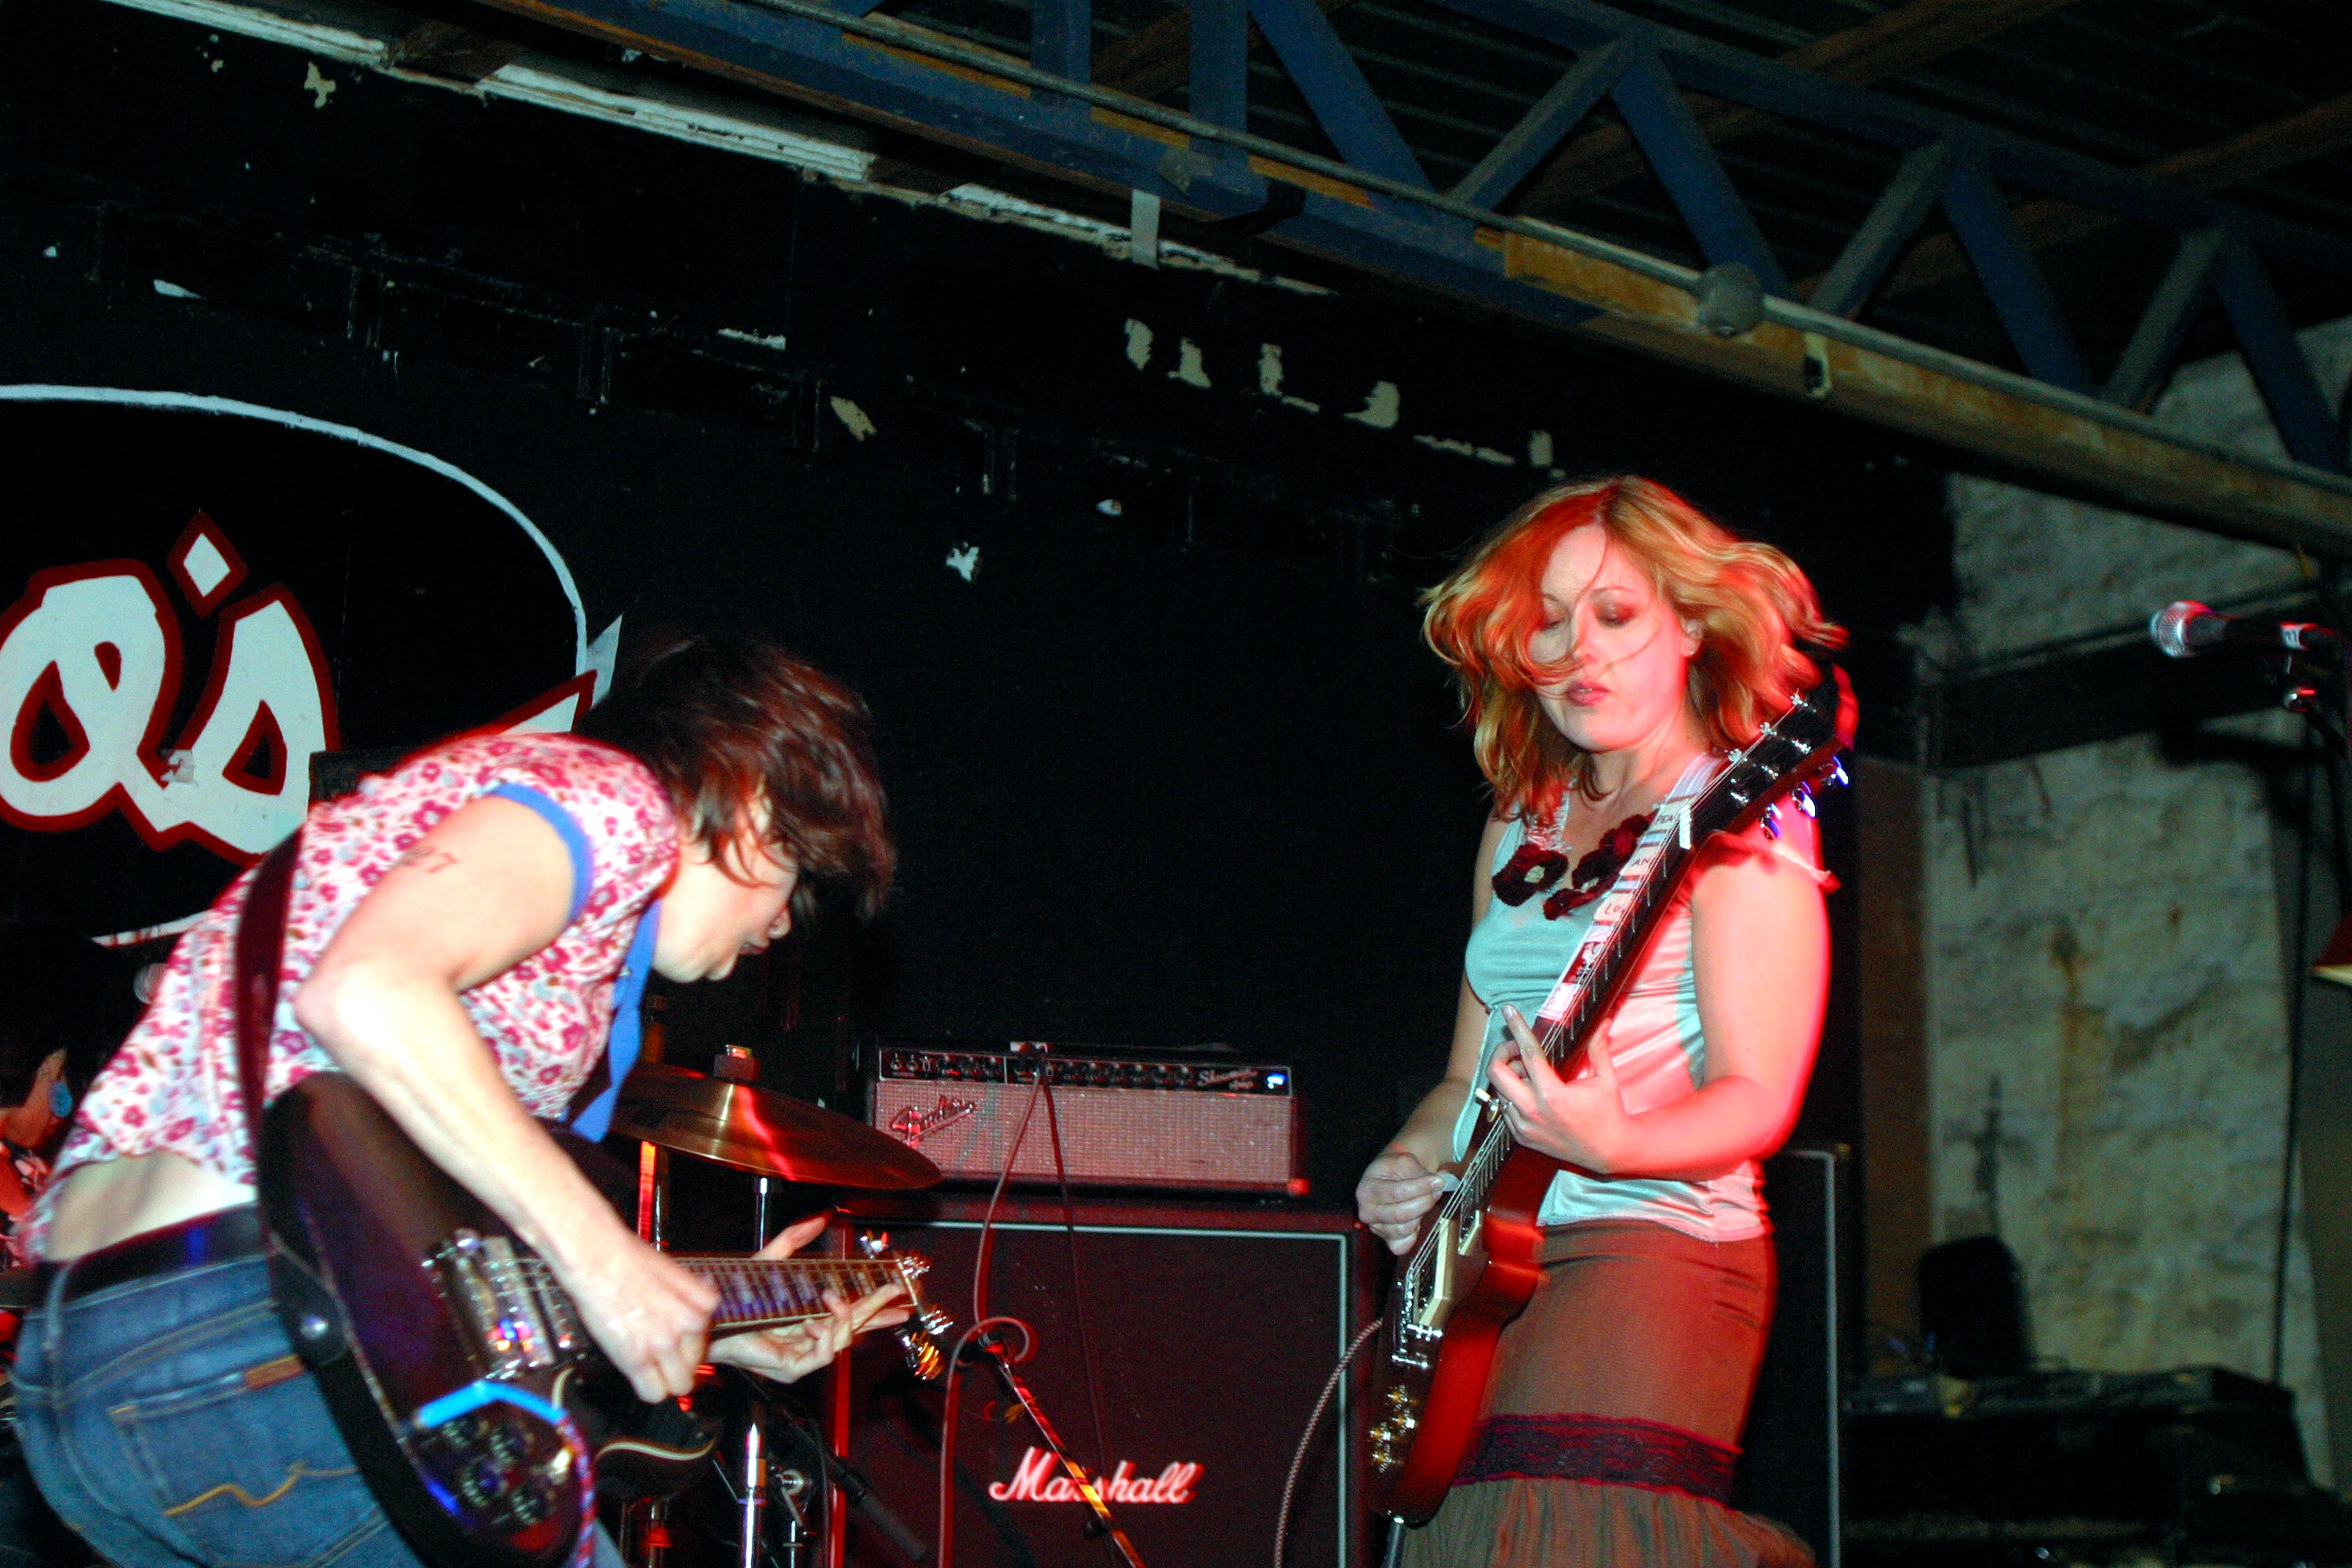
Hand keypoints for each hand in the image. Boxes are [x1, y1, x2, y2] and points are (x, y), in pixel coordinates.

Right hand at [559, 1222, 719, 1402]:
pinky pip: (654, 1393)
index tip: (676, 1343)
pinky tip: (637, 1375)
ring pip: (679, 1385)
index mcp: (702, 1303)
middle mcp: (689, 1325)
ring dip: (665, 1380)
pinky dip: (646, 1389)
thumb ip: (687, 1296)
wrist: (597, 1257)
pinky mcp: (637, 1357)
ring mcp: (665, 1342)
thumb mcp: (672, 1272)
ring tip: (649, 1369)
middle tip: (661, 1359)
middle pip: (696, 1366)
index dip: (688, 1343)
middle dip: (679, 1365)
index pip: (707, 1340)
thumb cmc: (627, 1258)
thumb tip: (690, 1307)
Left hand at [706, 1215, 911, 1383]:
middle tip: (898, 1299)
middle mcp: (807, 1336)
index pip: (850, 1314)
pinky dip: (825, 1335)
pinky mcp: (792, 1367)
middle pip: (855, 1329)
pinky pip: (823, 1354)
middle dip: (878, 1314)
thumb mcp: (772, 1259)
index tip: (898, 1294)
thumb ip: (795, 1238)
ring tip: (836, 1300)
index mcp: (807, 1314)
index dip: (876, 1306)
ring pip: (843, 1341)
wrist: (713, 1317)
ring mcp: (802, 1354)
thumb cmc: (737, 1294)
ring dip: (846, 1318)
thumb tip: (821, 1218)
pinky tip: (817, 1322)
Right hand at [1356, 1147, 1447, 1255]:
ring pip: (1404, 1229)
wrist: (1391, 1177)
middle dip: (1424, 1202)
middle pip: (1400, 1214)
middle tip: (1437, 1190)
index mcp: (1366, 1190)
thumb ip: (1419, 1172)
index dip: (1420, 1187)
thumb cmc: (1394, 1169)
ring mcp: (1376, 1228)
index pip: (1397, 1193)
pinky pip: (1403, 1245)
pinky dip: (1415, 1234)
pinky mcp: (1387, 1240)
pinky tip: (1418, 1218)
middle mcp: (1367, 1212)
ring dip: (1422, 1214)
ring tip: (1429, 1199)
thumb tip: (1439, 1182)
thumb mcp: (1404, 1161)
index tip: (1438, 1181)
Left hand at [1487, 1004, 1634, 1172]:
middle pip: (1496, 1072)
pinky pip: (1505, 1108)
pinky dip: (1512, 1095)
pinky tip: (1531, 1092)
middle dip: (1502, 1053)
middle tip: (1517, 1049)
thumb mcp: (1606, 1079)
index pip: (1528, 1053)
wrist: (1608, 1152)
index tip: (1509, 1011)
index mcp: (1552, 1095)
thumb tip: (1603, 1021)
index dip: (1517, 1028)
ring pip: (1499, 1090)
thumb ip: (1598, 1048)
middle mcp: (1533, 1111)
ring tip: (1531, 1074)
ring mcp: (1524, 1126)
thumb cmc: (1608, 1114)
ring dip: (1510, 1076)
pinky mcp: (1521, 1136)